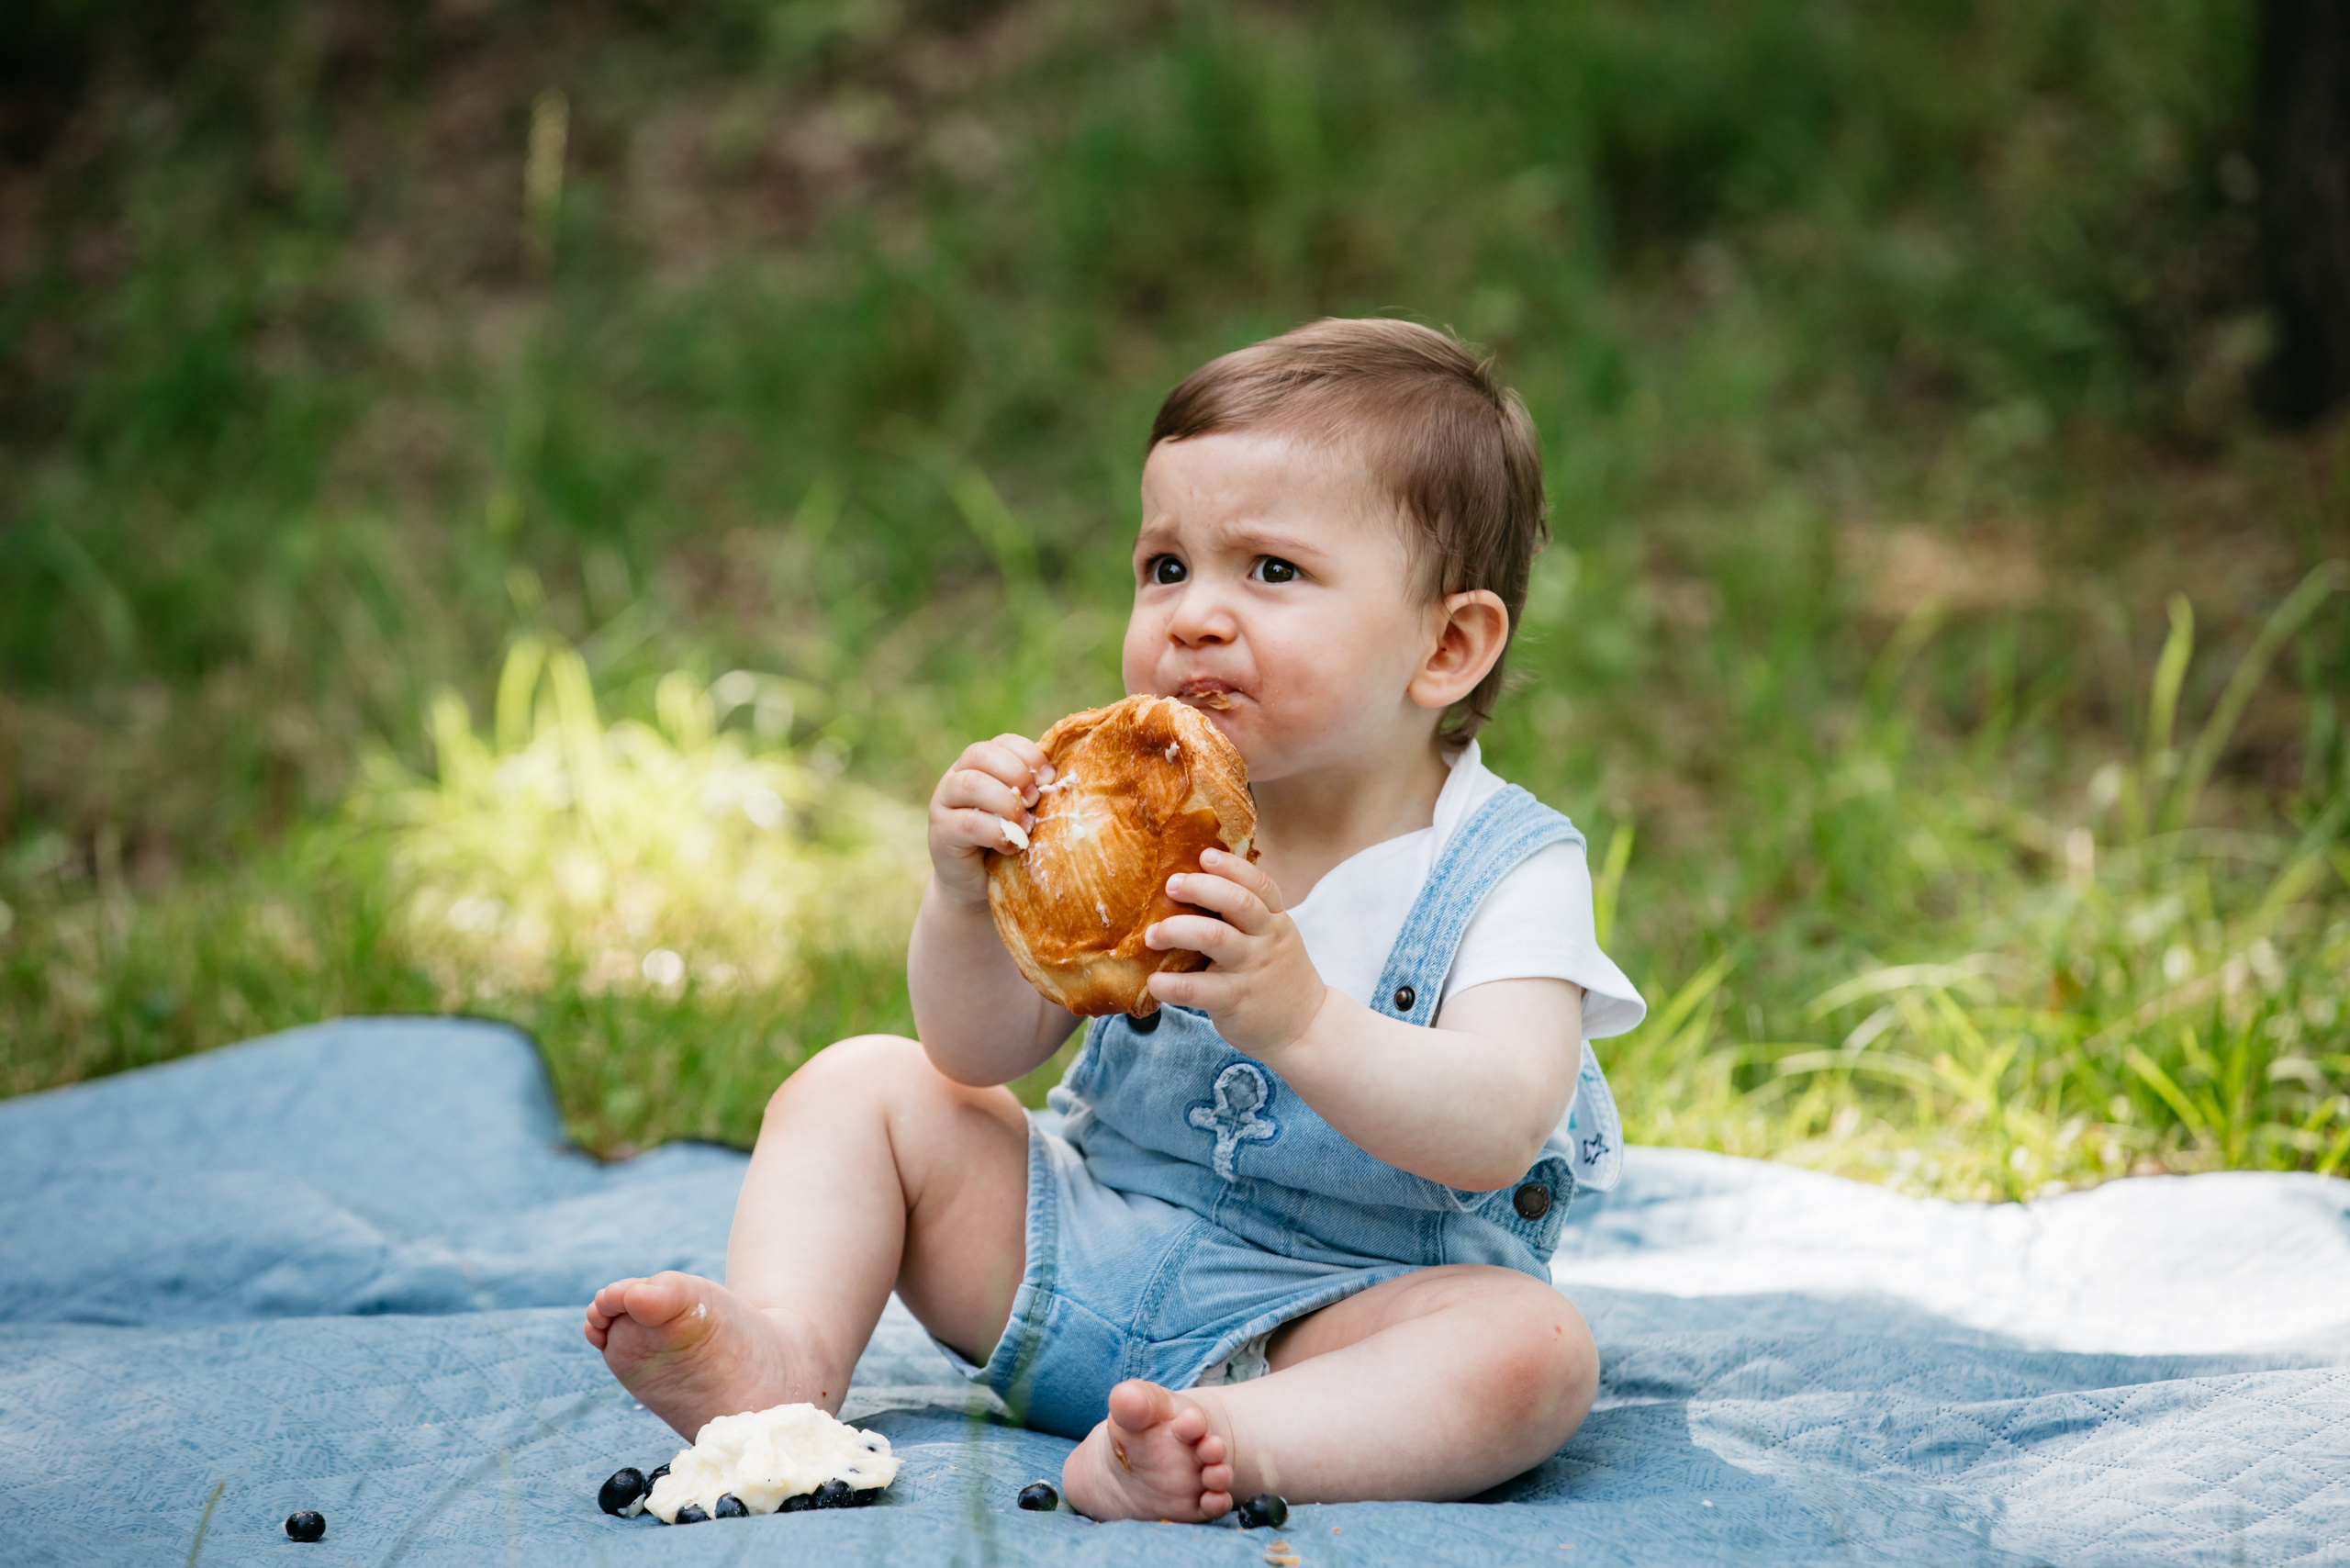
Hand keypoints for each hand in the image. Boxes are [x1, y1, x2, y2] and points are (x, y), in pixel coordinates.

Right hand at [927, 733, 1052, 906]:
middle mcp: (958, 776)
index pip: (1003, 742)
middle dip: (1016, 773)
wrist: (977, 885)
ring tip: (1025, 825)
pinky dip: (995, 832)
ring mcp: (944, 802)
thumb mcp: (1023, 812)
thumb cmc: (1008, 842)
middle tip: (1034, 799)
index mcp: (981, 764)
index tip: (1049, 778)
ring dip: (1005, 802)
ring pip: (971, 784)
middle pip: (981, 753)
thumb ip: (1034, 793)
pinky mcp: (940, 831)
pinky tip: (1011, 845)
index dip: (1028, 755)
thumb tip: (1065, 779)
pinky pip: (967, 822)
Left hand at [1142, 848, 1329, 1058]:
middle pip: (1236, 902)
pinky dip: (1171, 984)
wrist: (1305, 1028)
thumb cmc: (1276, 975)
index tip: (1204, 855)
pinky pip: (1197, 988)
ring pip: (1214, 937)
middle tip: (1171, 886)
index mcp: (1275, 920)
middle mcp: (1266, 939)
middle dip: (1200, 888)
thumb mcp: (1274, 938)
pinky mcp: (1235, 999)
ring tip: (1153, 935)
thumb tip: (1197, 886)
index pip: (1259, 884)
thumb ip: (1247, 916)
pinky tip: (1154, 982)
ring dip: (1177, 929)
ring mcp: (1251, 969)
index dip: (1231, 867)